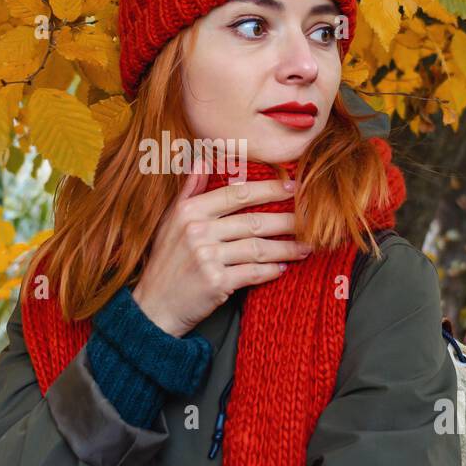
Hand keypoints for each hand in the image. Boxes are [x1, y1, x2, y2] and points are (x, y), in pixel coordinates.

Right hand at [130, 166, 311, 336]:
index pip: (237, 193)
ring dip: (287, 248)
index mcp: (189, 211)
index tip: (292, 186)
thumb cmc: (166, 262)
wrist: (154, 306)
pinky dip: (272, 271)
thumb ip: (188, 190)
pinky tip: (283, 268)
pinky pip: (254, 272)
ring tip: (305, 247)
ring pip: (258, 247)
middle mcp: (197, 231)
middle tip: (311, 219)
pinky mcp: (216, 283)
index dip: (269, 188)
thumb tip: (201, 159)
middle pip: (254, 221)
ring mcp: (206, 257)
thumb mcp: (170, 221)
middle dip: (287, 220)